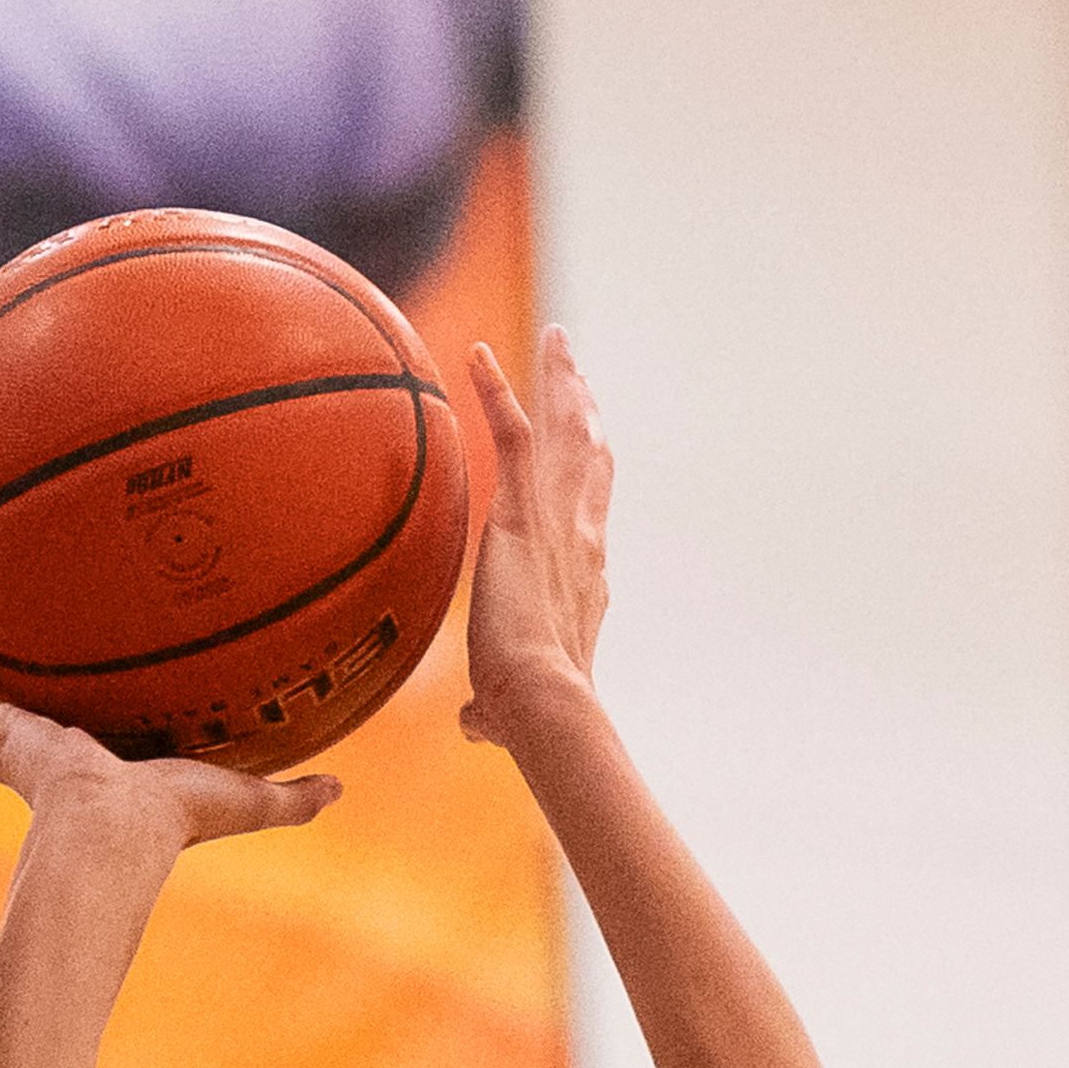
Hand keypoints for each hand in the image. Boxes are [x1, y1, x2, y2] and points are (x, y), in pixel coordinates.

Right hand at [0, 605, 336, 852]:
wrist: (112, 833)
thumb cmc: (173, 825)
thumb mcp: (243, 798)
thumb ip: (289, 796)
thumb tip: (342, 789)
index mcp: (99, 772)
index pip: (81, 743)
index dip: (72, 726)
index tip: (78, 706)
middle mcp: (49, 753)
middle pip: (13, 722)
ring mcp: (17, 737)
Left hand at [459, 330, 611, 748]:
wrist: (541, 701)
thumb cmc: (528, 714)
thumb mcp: (508, 706)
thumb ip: (493, 710)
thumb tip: (477, 726)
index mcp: (584, 577)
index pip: (589, 512)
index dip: (588, 476)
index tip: (585, 448)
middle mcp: (584, 537)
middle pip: (591, 455)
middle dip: (585, 408)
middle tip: (576, 368)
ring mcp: (559, 518)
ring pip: (567, 432)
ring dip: (561, 382)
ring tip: (556, 340)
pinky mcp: (523, 511)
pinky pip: (512, 434)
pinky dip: (495, 392)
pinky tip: (476, 355)